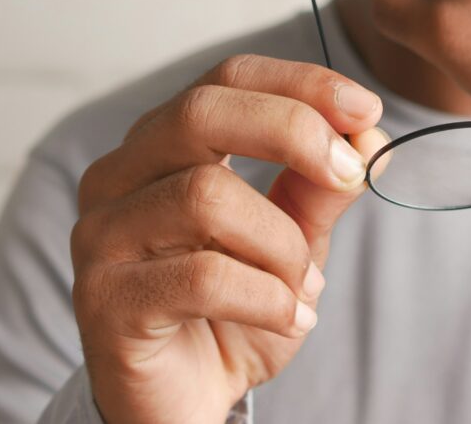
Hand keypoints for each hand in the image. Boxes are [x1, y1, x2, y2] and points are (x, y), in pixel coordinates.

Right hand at [71, 56, 383, 423]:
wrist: (187, 399)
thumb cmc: (235, 309)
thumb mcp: (294, 240)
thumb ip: (321, 188)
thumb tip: (368, 135)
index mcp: (165, 145)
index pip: (228, 79)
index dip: (301, 83)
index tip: (366, 108)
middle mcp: (121, 175)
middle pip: (202, 112)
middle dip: (294, 132)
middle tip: (349, 173)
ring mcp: (102, 234)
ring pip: (206, 196)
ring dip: (283, 244)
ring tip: (304, 284)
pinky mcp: (102, 299)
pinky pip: (202, 276)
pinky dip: (268, 298)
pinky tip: (287, 318)